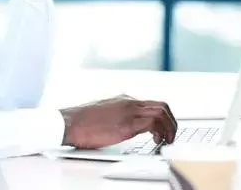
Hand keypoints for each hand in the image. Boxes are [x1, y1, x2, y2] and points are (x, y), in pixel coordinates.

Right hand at [59, 95, 177, 148]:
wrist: (69, 123)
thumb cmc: (81, 122)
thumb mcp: (104, 114)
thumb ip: (117, 116)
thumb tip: (124, 126)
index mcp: (123, 99)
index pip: (152, 103)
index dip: (163, 116)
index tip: (163, 128)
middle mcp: (129, 102)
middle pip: (161, 105)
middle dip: (171, 121)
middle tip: (170, 135)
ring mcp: (129, 112)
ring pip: (161, 112)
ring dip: (169, 127)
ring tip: (166, 140)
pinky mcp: (127, 124)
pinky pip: (153, 123)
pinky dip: (160, 132)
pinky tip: (157, 141)